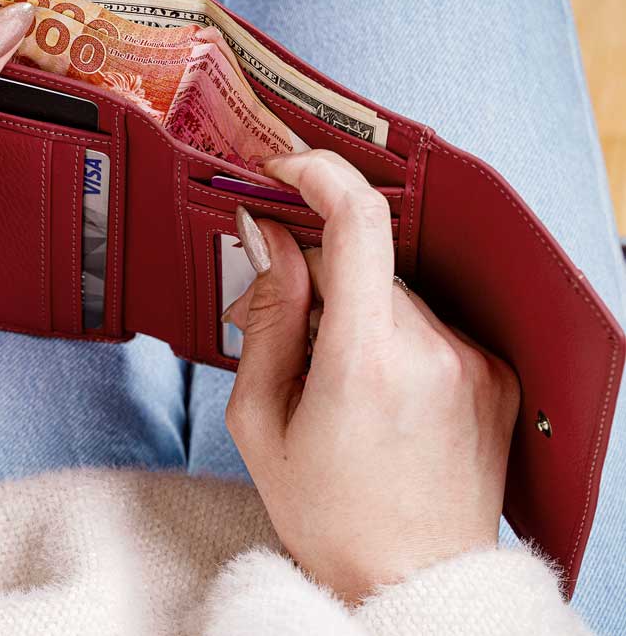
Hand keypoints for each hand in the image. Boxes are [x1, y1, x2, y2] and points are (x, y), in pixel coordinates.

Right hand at [224, 150, 519, 601]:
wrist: (411, 581)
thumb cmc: (326, 512)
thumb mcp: (259, 418)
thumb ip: (266, 315)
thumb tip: (269, 240)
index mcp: (366, 361)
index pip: (358, 222)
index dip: (319, 175)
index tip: (285, 172)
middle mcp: (432, 349)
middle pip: (362, 261)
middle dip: (314, 275)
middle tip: (282, 326)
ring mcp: (471, 361)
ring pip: (392, 290)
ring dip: (353, 309)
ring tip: (333, 378)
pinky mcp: (493, 372)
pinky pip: (426, 322)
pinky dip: (391, 334)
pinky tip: (376, 391)